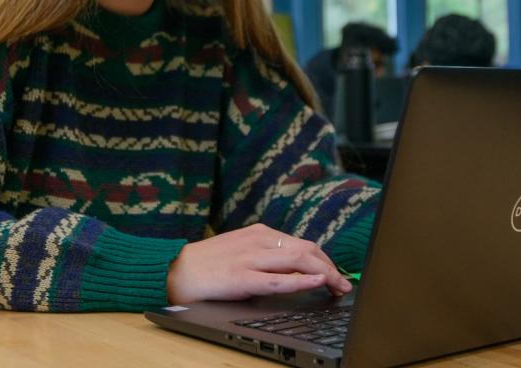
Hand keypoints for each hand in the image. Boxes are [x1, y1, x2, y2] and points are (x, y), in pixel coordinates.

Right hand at [165, 223, 352, 304]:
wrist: (175, 270)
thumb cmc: (208, 264)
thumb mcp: (241, 252)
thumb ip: (266, 258)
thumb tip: (296, 271)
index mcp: (259, 234)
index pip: (303, 244)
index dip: (326, 260)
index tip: (338, 274)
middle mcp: (258, 241)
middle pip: (307, 249)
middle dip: (332, 267)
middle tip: (345, 284)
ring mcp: (251, 258)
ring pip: (299, 260)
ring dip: (326, 274)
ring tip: (339, 287)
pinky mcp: (242, 277)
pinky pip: (279, 279)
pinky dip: (303, 280)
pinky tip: (317, 282)